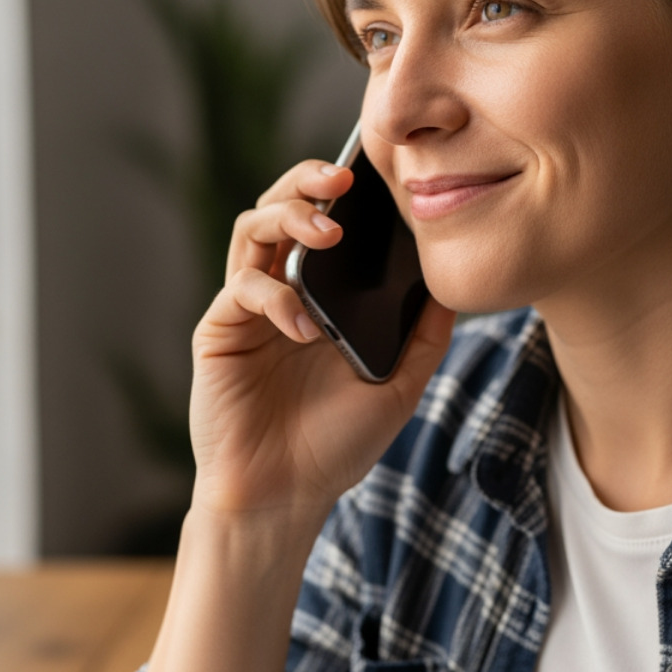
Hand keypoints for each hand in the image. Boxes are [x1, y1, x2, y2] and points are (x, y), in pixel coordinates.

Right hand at [188, 158, 456, 521]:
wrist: (285, 498)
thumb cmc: (336, 445)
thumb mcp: (399, 386)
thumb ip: (424, 337)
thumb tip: (452, 287)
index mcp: (319, 295)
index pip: (323, 220)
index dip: (339, 190)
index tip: (374, 173)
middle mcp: (279, 290)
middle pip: (278, 206)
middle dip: (305, 180)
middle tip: (341, 180)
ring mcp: (246, 309)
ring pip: (250, 229)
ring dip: (286, 218)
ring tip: (326, 233)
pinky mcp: (219, 331)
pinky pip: (241, 287)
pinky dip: (273, 293)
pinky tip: (303, 324)